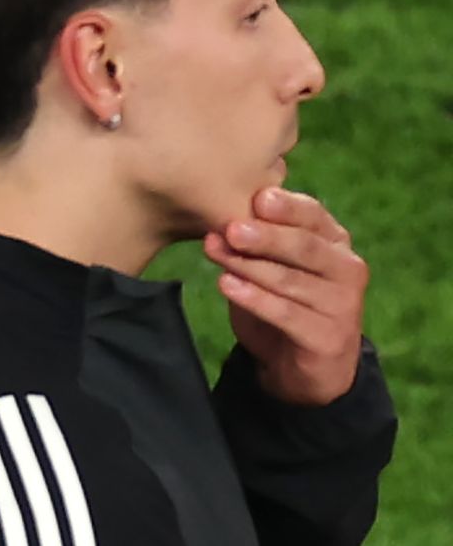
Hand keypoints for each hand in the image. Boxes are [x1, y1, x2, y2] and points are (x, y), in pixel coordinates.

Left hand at [204, 186, 367, 406]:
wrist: (299, 365)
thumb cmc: (284, 300)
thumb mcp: (271, 264)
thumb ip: (257, 240)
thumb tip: (223, 218)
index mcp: (334, 242)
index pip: (314, 215)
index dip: (287, 207)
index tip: (258, 197)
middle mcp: (346, 269)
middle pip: (305, 247)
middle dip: (266, 236)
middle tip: (232, 228)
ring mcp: (343, 305)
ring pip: (291, 280)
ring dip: (249, 265)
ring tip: (216, 253)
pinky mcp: (329, 338)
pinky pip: (287, 314)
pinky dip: (255, 299)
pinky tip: (227, 285)